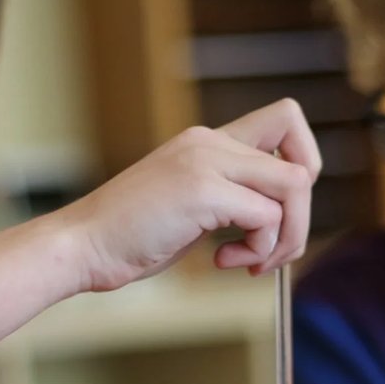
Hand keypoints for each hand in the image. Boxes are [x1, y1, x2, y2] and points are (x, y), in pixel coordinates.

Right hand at [57, 99, 321, 292]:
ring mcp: (206, 161)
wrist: (81, 245)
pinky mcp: (202, 190)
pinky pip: (267, 217)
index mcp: (207, 141)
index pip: (287, 121)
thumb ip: (231, 198)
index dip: (303, 165)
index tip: (278, 210)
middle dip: (301, 217)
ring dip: (285, 237)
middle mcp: (210, 141)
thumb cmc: (131, 237)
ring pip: (295, 187)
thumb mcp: (190, 205)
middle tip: (273, 251)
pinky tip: (222, 261)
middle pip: (302, 162)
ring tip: (249, 260)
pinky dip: (259, 249)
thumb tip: (282, 219)